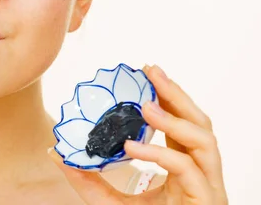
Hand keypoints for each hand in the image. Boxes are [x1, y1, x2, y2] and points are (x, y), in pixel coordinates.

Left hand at [48, 64, 227, 203]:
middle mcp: (201, 175)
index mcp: (184, 169)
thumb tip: (54, 151)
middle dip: (177, 94)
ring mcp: (207, 189)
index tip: (145, 73)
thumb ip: (86, 178)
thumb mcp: (108, 201)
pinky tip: (131, 147)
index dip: (169, 98)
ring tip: (145, 105)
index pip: (184, 124)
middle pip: (201, 124)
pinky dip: (158, 154)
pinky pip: (186, 170)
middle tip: (151, 71)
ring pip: (205, 141)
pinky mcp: (205, 202)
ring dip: (175, 119)